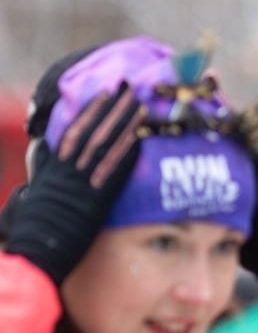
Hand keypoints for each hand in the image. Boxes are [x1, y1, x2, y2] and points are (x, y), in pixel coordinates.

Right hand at [5, 85, 144, 284]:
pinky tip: (144, 138)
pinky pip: (116, 169)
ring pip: (108, 145)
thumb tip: (51, 154)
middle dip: (116, 108)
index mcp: (58, 164)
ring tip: (143, 104)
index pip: (78, 130)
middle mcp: (72, 167)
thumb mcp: (41, 189)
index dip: (94, 109)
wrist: (39, 245)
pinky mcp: (98, 196)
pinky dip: (128, 152)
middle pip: (97, 131)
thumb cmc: (39, 224)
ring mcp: (85, 180)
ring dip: (126, 124)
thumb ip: (50, 170)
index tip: (108, 91)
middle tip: (134, 87)